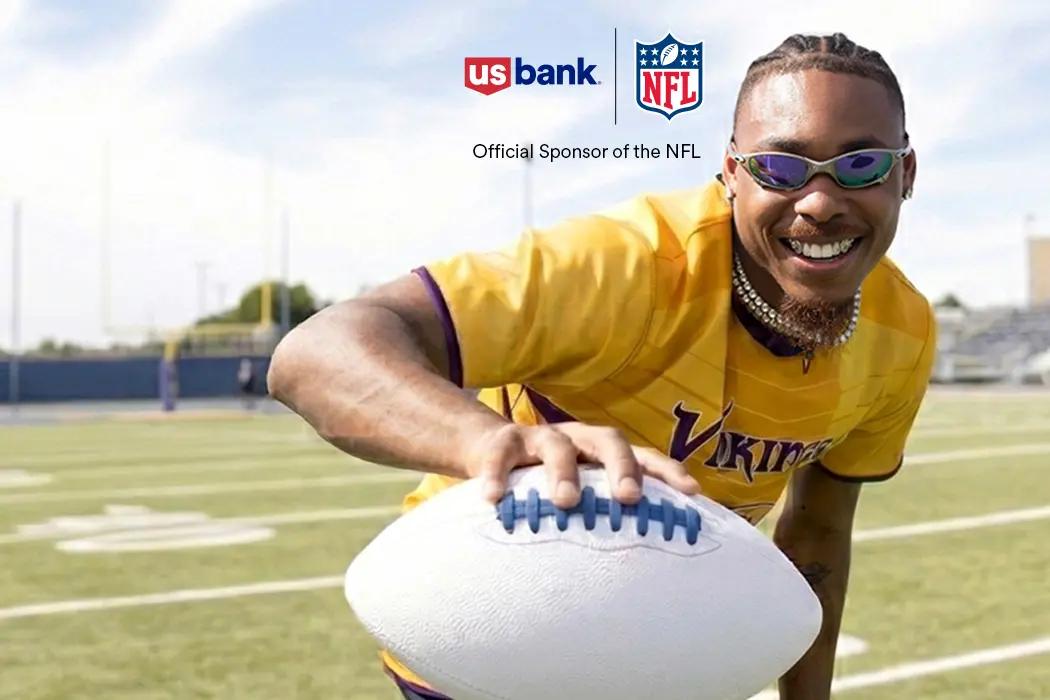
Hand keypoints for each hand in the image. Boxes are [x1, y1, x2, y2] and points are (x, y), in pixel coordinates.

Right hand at [466, 422, 699, 508]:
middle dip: (621, 467)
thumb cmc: (545, 482)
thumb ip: (604, 515)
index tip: (691, 493)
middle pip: (608, 440)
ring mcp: (540, 438)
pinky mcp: (502, 442)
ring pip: (557, 445)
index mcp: (603, 452)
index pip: (643, 456)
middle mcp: (578, 438)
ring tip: (566, 501)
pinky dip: (497, 475)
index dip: (668, 471)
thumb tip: (647, 567)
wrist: (487, 449)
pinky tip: (494, 498)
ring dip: (564, 471)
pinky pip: (500, 456)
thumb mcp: (580, 492)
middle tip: (629, 498)